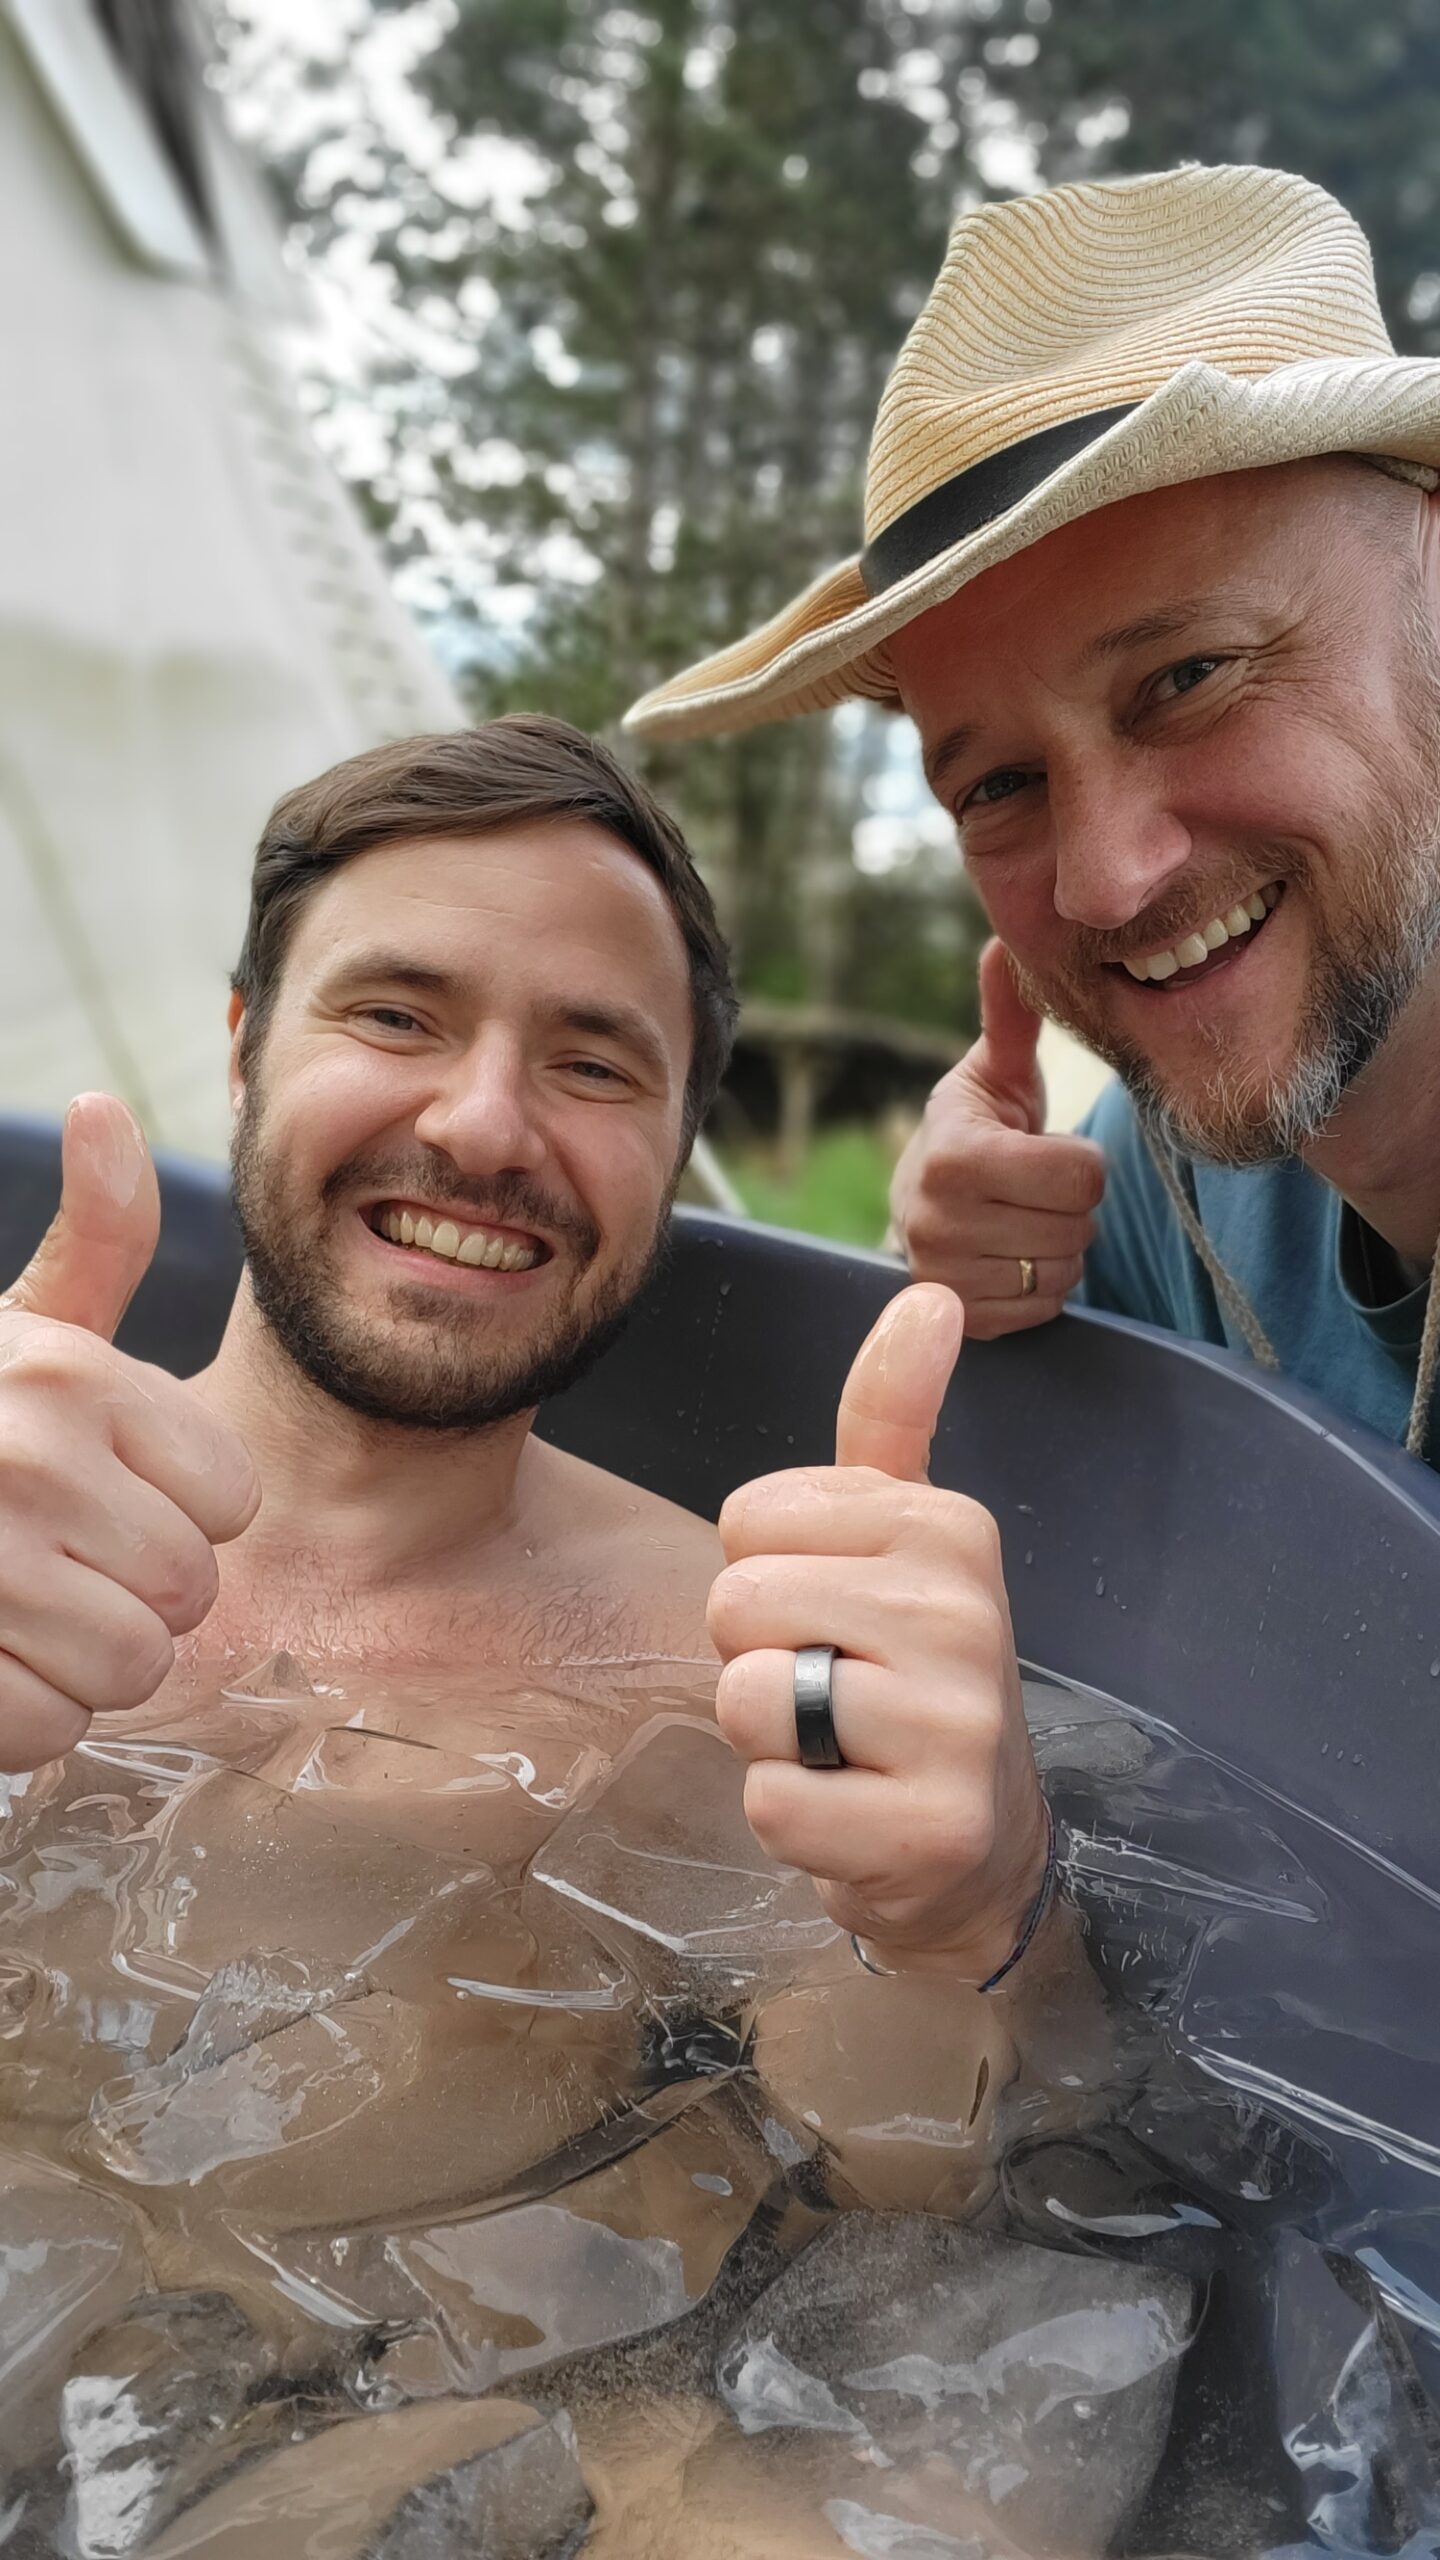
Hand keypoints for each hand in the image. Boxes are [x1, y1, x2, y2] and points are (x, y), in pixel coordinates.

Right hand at [0, 1096, 259, 1772]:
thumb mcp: (10, 1330)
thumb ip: (91, 1240)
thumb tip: (102, 1109)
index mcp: (70, 1376)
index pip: (231, 1501)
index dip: (171, 1516)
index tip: (94, 1498)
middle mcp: (31, 1459)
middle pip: (191, 1594)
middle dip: (126, 1596)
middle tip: (40, 1564)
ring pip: (132, 1671)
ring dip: (75, 1665)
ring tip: (5, 1611)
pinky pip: (49, 1732)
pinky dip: (16, 1720)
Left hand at [708, 1282, 1049, 1982]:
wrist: (977, 1845)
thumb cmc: (908, 1675)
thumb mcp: (901, 1536)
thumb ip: (892, 1416)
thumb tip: (929, 1293)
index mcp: (949, 1526)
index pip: (746, 1520)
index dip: (766, 1578)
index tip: (837, 1617)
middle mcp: (967, 1614)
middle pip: (735, 1605)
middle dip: (756, 1661)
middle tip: (832, 1696)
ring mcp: (957, 1727)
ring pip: (747, 1701)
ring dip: (770, 1744)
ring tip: (840, 1753)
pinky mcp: (931, 1831)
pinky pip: (773, 1803)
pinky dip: (791, 1820)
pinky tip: (852, 1816)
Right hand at [890, 939, 1105, 1337]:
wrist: (921, 1204)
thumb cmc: (976, 1130)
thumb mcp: (995, 1073)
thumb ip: (1011, 1016)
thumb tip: (1005, 943)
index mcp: (955, 1155)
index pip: (1080, 1176)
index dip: (1080, 1162)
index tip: (1044, 1152)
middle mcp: (937, 1221)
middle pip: (1077, 1227)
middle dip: (1070, 1208)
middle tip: (1034, 1190)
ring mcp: (943, 1278)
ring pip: (1062, 1272)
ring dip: (1059, 1248)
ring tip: (1021, 1220)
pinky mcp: (955, 1319)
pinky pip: (1041, 1309)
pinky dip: (1040, 1287)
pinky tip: (1011, 1256)